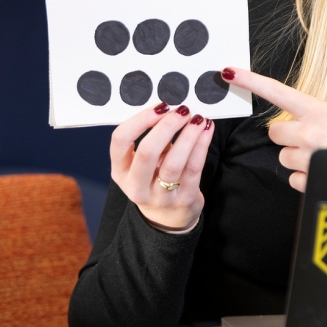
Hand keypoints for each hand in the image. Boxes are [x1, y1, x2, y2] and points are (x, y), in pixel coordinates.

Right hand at [109, 102, 213, 231]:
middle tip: (182, 111)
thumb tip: (170, 108)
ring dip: (188, 136)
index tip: (159, 107)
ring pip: (174, 163)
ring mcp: (160, 196)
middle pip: (147, 152)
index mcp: (121, 171)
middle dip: (166, 126)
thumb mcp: (143, 163)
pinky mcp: (184, 199)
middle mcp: (136, 185)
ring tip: (198, 119)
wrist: (168, 219)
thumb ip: (151, 138)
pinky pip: (194, 169)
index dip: (139, 120)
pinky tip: (207, 131)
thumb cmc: (154, 180)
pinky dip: (201, 146)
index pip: (120, 140)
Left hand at [222, 67, 326, 191]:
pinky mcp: (309, 180)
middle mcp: (308, 132)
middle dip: (286, 137)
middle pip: (274, 133)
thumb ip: (318, 119)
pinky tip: (325, 173)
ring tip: (324, 158)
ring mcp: (307, 158)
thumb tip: (302, 128)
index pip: (276, 92)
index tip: (229, 72)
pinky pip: (294, 179)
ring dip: (298, 158)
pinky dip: (306, 178)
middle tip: (309, 139)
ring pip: (284, 158)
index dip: (251, 81)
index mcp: (318, 110)